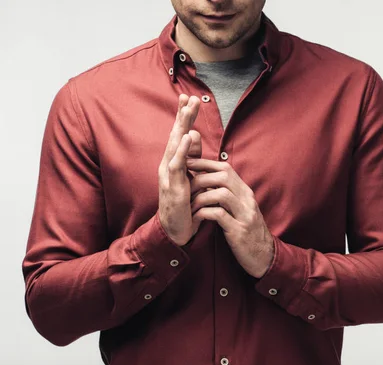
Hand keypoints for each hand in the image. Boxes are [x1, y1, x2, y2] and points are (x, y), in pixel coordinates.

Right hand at [157, 94, 203, 245]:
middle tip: (188, 96)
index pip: (180, 135)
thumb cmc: (184, 203)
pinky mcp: (172, 186)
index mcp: (175, 162)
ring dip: (183, 126)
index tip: (189, 98)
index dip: (184, 117)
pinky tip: (189, 136)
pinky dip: (183, 150)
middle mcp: (169, 164)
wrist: (176, 230)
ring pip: (176, 145)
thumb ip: (192, 157)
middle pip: (176, 135)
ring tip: (189, 108)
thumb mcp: (190, 176)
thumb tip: (196, 135)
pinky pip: (178, 165)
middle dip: (183, 116)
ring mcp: (169, 175)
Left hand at [186, 158, 274, 277]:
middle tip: (184, 187)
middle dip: (200, 178)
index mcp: (245, 192)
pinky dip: (203, 214)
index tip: (187, 163)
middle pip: (223, 177)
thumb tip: (206, 181)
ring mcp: (245, 214)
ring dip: (200, 197)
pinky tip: (195, 219)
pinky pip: (219, 215)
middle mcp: (247, 200)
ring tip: (189, 206)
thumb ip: (226, 195)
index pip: (226, 168)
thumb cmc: (246, 231)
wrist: (264, 255)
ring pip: (221, 193)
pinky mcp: (239, 230)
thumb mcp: (239, 209)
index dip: (205, 163)